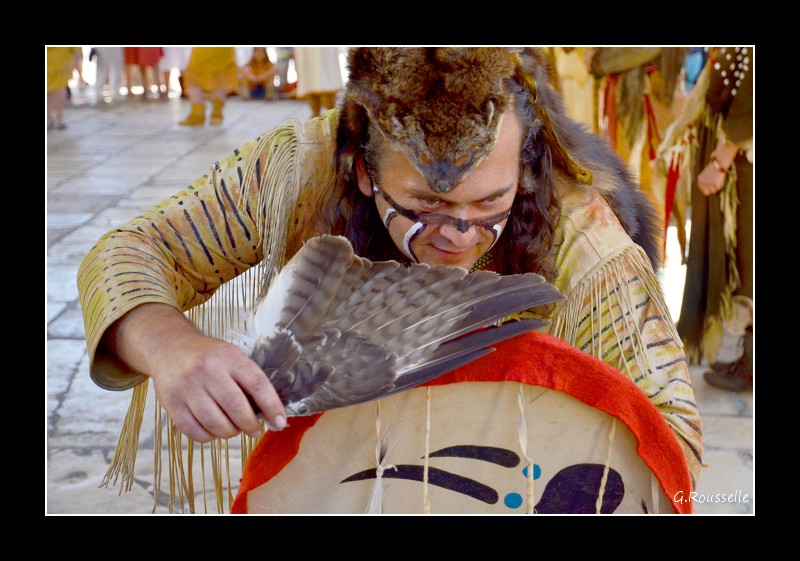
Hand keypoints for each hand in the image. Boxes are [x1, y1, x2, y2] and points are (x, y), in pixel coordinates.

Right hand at [104, 303, 286, 441]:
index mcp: (228, 357)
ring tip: (233, 429)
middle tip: (255, 430)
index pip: (257, 383)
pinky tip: (214, 430)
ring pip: (215, 423)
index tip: (280, 422)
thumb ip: (248, 381)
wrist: (170, 348)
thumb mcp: (232, 357)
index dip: (272, 406)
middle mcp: (207, 370)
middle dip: (250, 425)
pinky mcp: (172, 403)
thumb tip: (271, 414)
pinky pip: (195, 432)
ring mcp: (187, 387)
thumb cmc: (209, 357)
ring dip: (230, 433)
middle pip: (236, 407)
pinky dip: (209, 437)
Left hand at [698, 141, 737, 196]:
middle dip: (712, 189)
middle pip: (707, 193)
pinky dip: (721, 184)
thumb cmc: (715, 165)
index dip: (708, 189)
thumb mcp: (707, 173)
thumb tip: (708, 186)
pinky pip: (719, 188)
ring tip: (718, 179)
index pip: (702, 190)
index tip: (712, 187)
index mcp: (700, 180)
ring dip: (717, 186)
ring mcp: (709, 184)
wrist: (720, 161)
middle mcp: (703, 183)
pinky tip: (720, 178)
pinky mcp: (715, 184)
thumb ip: (706, 180)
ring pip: (714, 191)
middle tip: (716, 184)